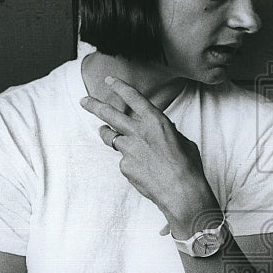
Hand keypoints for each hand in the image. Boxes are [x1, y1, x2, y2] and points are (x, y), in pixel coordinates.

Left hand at [80, 76, 219, 233]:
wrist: (181, 191)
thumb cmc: (187, 166)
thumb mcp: (182, 141)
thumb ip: (167, 132)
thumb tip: (163, 130)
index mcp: (156, 121)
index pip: (133, 98)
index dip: (120, 87)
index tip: (109, 81)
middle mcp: (139, 132)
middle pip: (110, 114)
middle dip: (94, 106)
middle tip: (84, 101)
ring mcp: (129, 149)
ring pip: (110, 137)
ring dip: (108, 134)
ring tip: (105, 132)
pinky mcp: (124, 166)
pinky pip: (123, 160)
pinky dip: (129, 162)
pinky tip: (142, 170)